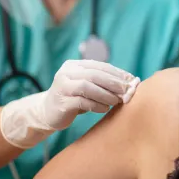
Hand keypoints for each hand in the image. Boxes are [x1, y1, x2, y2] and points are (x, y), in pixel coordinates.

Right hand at [0, 60, 139, 148]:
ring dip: (105, 94)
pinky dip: (96, 105)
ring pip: (87, 87)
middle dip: (113, 82)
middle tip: (127, 91)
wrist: (46, 113)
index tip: (132, 80)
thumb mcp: (86, 86)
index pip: (99, 66)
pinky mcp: (61, 103)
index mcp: (74, 65)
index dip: (117, 72)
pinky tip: (105, 109)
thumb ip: (102, 82)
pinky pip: (81, 102)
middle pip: (94, 74)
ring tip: (117, 101)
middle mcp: (66, 73)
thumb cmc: (73, 99)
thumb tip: (131, 82)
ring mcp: (62, 87)